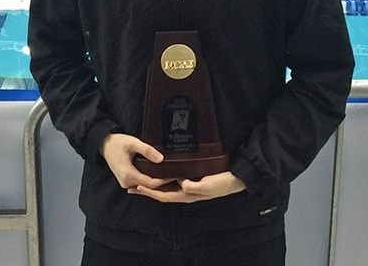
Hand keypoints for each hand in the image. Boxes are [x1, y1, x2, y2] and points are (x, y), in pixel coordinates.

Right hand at [99, 133, 174, 191]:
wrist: (104, 144)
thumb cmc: (117, 143)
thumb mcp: (133, 142)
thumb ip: (147, 150)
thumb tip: (161, 159)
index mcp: (128, 174)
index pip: (150, 183)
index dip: (164, 180)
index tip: (175, 175)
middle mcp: (126, 182)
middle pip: (149, 187)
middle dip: (163, 183)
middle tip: (177, 176)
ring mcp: (125, 183)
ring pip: (145, 186)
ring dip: (157, 183)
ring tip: (170, 176)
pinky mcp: (126, 181)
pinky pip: (141, 184)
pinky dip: (150, 181)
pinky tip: (160, 176)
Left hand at [129, 171, 246, 202]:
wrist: (236, 178)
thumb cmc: (223, 182)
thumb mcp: (208, 185)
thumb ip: (194, 186)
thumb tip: (181, 184)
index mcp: (188, 195)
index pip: (164, 195)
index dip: (150, 192)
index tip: (137, 188)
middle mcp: (186, 192)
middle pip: (161, 193)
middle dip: (146, 190)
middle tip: (131, 186)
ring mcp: (189, 185)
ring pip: (167, 186)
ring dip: (154, 184)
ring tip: (141, 178)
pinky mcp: (193, 178)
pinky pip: (174, 179)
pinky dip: (164, 176)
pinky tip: (161, 171)